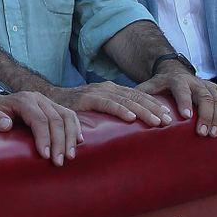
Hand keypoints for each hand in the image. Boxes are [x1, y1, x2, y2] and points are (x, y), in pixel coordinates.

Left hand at [0, 90, 81, 165]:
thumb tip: (6, 125)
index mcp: (23, 100)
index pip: (39, 119)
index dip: (44, 137)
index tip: (45, 156)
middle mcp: (38, 98)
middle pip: (55, 119)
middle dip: (59, 142)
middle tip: (59, 162)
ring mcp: (48, 102)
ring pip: (67, 116)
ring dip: (71, 137)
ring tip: (70, 157)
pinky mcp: (54, 107)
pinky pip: (70, 115)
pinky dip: (76, 128)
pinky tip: (79, 142)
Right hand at [49, 80, 171, 127]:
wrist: (47, 101)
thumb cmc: (73, 109)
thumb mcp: (96, 109)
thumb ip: (110, 113)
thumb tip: (129, 128)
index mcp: (111, 90)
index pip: (137, 96)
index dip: (154, 104)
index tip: (169, 115)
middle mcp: (106, 88)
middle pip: (136, 97)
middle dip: (154, 108)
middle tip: (169, 120)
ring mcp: (96, 92)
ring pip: (125, 100)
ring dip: (143, 111)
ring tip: (157, 121)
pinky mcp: (86, 99)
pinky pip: (107, 104)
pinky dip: (120, 110)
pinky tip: (131, 117)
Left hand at [136, 65, 216, 136]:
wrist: (173, 70)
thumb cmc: (160, 85)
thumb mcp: (149, 87)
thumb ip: (141, 96)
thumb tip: (130, 111)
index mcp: (177, 81)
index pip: (182, 90)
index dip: (184, 102)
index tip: (186, 117)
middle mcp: (194, 81)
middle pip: (204, 96)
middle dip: (205, 115)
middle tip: (203, 133)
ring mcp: (207, 84)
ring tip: (213, 134)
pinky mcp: (216, 88)